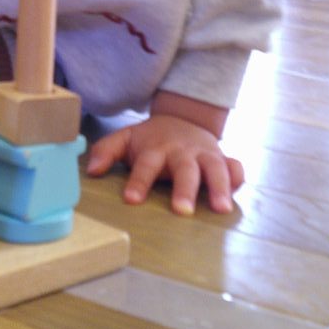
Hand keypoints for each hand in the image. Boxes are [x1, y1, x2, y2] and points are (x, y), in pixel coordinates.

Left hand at [86, 103, 243, 215]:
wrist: (183, 117)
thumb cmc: (152, 138)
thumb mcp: (126, 138)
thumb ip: (107, 150)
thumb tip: (91, 170)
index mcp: (157, 149)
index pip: (147, 165)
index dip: (139, 181)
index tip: (131, 200)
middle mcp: (183, 152)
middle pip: (185, 169)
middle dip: (184, 189)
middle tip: (181, 211)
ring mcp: (205, 155)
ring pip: (215, 169)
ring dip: (219, 187)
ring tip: (221, 209)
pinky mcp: (223, 159)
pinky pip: (235, 167)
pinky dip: (237, 178)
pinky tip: (237, 192)